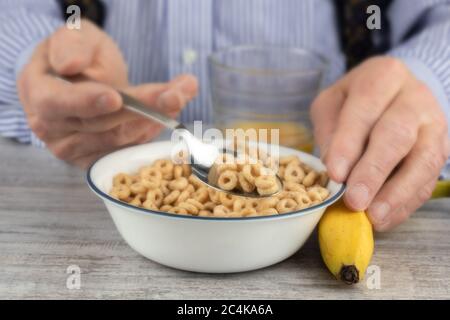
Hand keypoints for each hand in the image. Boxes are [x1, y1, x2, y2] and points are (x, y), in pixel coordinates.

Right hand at [18, 20, 197, 167]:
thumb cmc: (76, 55)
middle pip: (101, 124)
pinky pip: (126, 151)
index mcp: (39, 94)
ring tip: (179, 96)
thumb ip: (71, 45)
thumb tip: (69, 65)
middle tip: (175, 93)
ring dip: (154, 119)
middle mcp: (51, 128)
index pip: (59, 103)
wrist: (77, 80)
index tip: (116, 98)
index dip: (88, 102)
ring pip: (119, 139)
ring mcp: (72, 149)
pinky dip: (150, 133)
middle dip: (142, 107)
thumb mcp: (74, 36)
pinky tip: (167, 115)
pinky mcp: (94, 160)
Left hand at [311, 56, 449, 230]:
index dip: (349, 144)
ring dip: (396, 193)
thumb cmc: (356, 101)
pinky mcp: (442, 149)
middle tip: (354, 200)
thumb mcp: (332, 103)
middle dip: (373, 171)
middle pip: (397, 135)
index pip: (365, 110)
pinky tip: (386, 217)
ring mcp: (434, 124)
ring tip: (373, 216)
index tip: (335, 173)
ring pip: (423, 160)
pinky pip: (428, 179)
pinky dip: (406, 202)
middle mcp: (415, 97)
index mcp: (383, 77)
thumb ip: (330, 130)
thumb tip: (333, 170)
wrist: (396, 94)